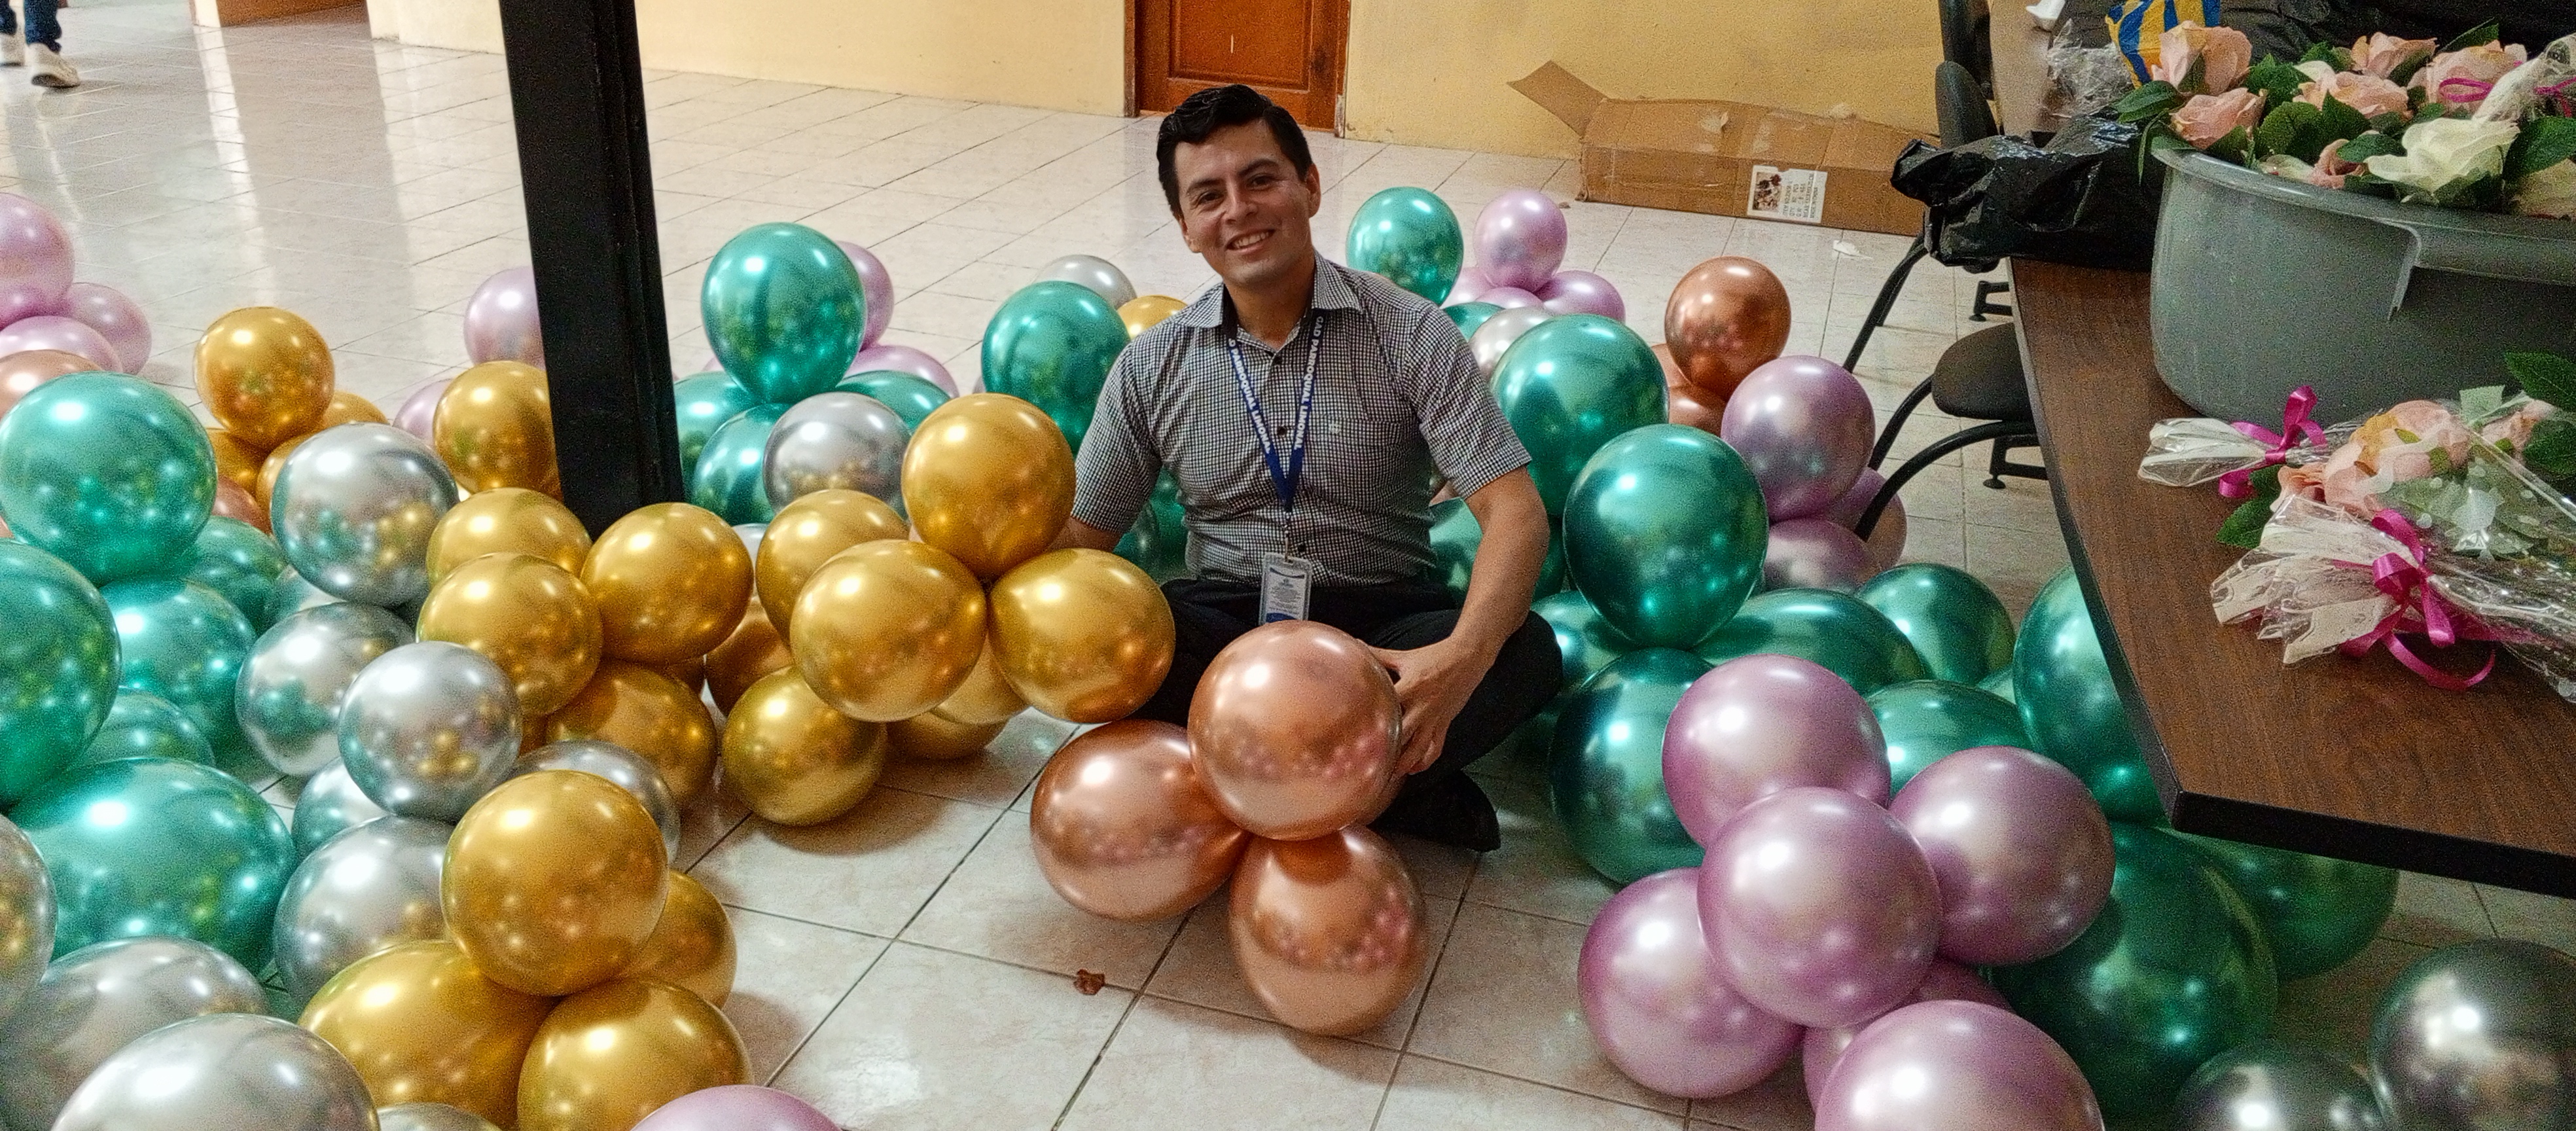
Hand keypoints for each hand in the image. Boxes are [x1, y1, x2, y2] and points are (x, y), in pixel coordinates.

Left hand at [1369, 637, 1487, 775]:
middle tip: (1369, 763)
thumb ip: (1379, 656)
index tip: (1358, 735)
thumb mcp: (1405, 657)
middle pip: (1403, 735)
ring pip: (1420, 748)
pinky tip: (1415, 769)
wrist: (1467, 657)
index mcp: (1410, 688)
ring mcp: (1435, 718)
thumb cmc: (1435, 656)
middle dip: (1387, 751)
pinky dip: (1426, 761)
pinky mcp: (1445, 723)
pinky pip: (1436, 747)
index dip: (1373, 721)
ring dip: (1405, 763)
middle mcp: (1422, 706)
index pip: (1389, 707)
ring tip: (1390, 775)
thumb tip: (1355, 645)